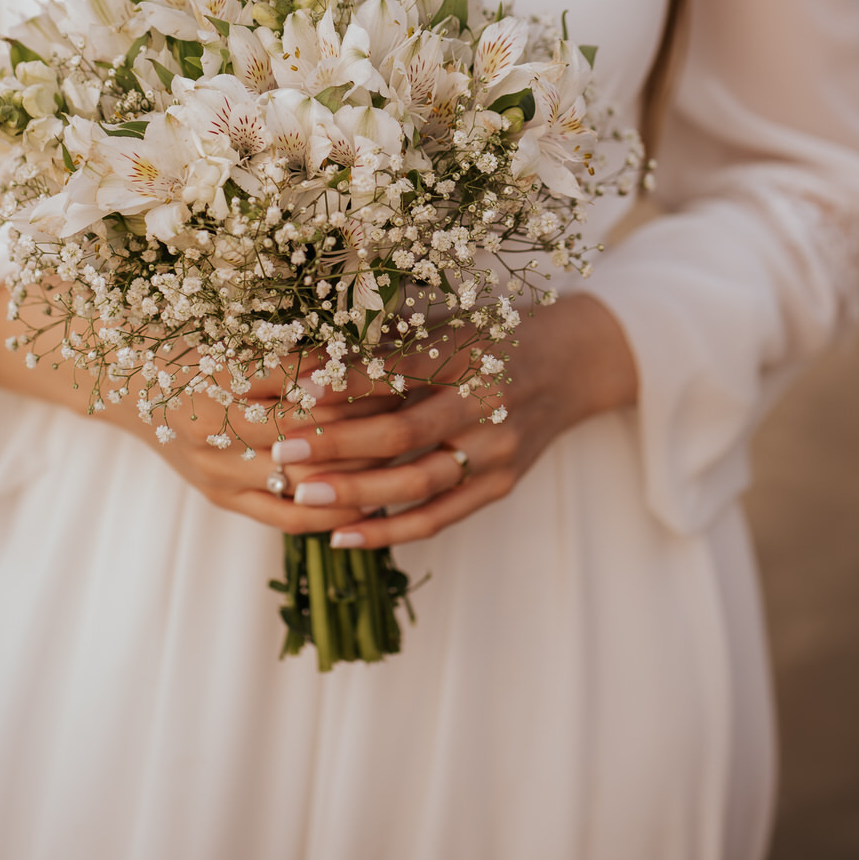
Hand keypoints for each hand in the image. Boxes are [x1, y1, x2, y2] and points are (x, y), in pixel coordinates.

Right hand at [0, 281, 401, 534]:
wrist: (119, 378)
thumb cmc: (184, 335)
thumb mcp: (239, 326)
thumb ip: (297, 338)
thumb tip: (372, 334)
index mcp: (224, 380)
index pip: (312, 390)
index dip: (365, 385)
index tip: (411, 374)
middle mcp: (219, 433)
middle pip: (316, 439)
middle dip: (372, 431)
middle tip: (422, 419)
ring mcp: (218, 473)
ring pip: (307, 484)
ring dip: (359, 476)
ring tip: (410, 462)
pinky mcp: (222, 498)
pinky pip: (286, 517)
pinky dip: (330, 511)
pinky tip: (370, 502)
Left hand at [266, 295, 638, 549]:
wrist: (575, 363)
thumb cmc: (496, 334)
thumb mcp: (451, 322)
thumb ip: (392, 343)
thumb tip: (313, 356)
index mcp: (470, 352)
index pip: (401, 370)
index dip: (348, 381)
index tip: (298, 388)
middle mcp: (486, 403)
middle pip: (404, 432)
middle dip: (338, 445)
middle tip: (283, 450)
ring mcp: (498, 450)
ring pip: (418, 483)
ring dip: (356, 495)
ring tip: (302, 496)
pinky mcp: (502, 485)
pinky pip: (439, 517)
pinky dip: (389, 532)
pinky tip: (342, 536)